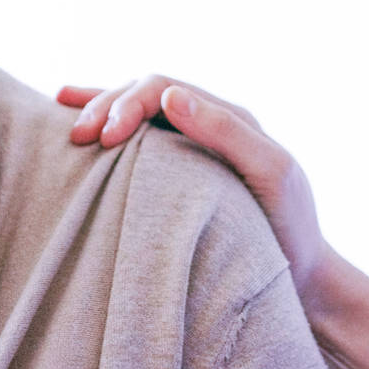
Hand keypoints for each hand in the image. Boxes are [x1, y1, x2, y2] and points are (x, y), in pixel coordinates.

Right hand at [62, 75, 333, 297]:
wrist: (302, 279)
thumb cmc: (290, 228)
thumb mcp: (271, 172)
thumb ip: (227, 131)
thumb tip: (172, 95)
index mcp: (228, 117)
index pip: (163, 89)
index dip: (127, 103)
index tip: (104, 139)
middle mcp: (207, 126)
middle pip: (143, 95)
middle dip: (106, 107)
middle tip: (78, 137)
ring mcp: (191, 150)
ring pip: (135, 114)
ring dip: (99, 112)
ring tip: (66, 126)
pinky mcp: (179, 178)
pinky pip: (137, 143)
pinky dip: (106, 127)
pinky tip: (73, 121)